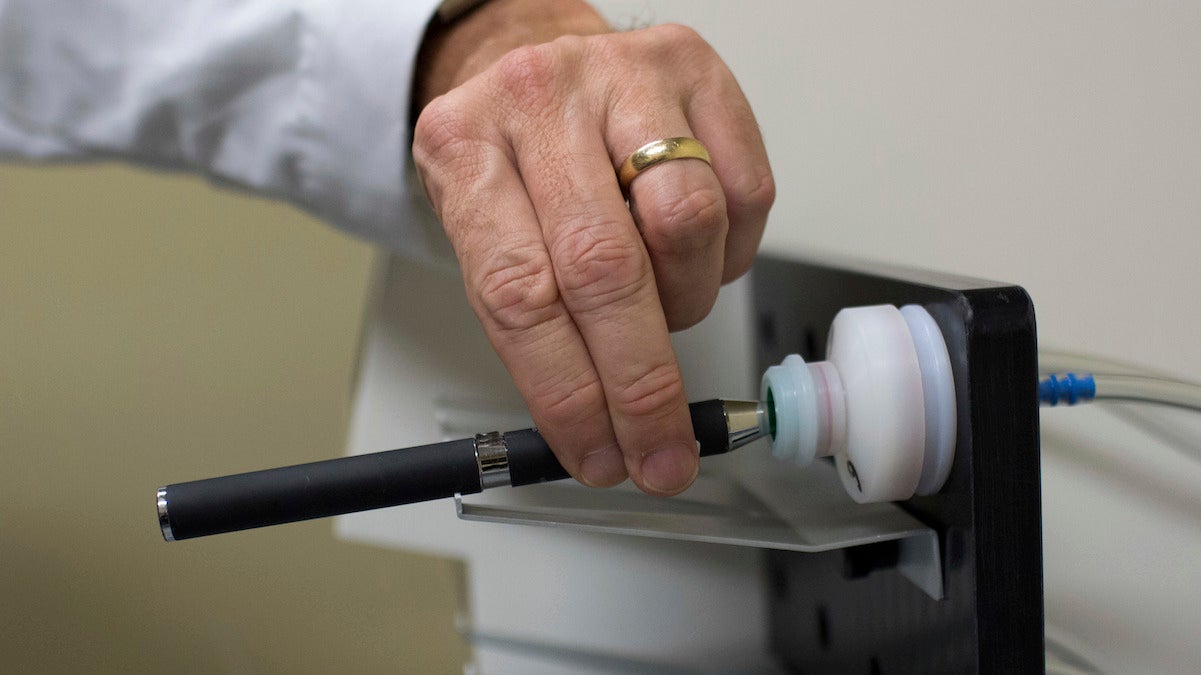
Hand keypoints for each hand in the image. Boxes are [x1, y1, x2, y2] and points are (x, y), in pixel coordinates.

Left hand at [412, 0, 773, 494]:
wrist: (536, 63)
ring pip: (687, 225)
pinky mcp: (693, 70)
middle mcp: (541, 100)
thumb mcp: (484, 232)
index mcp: (466, 148)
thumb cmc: (513, 161)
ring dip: (684, 304)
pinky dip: (727, 255)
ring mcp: (623, 75)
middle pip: (606, 268)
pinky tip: (693, 256)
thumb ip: (531, 324)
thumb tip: (596, 434)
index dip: (568, 393)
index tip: (601, 456)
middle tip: (660, 449)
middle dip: (640, 384)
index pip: (520, 296)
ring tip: (663, 310)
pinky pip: (743, 193)